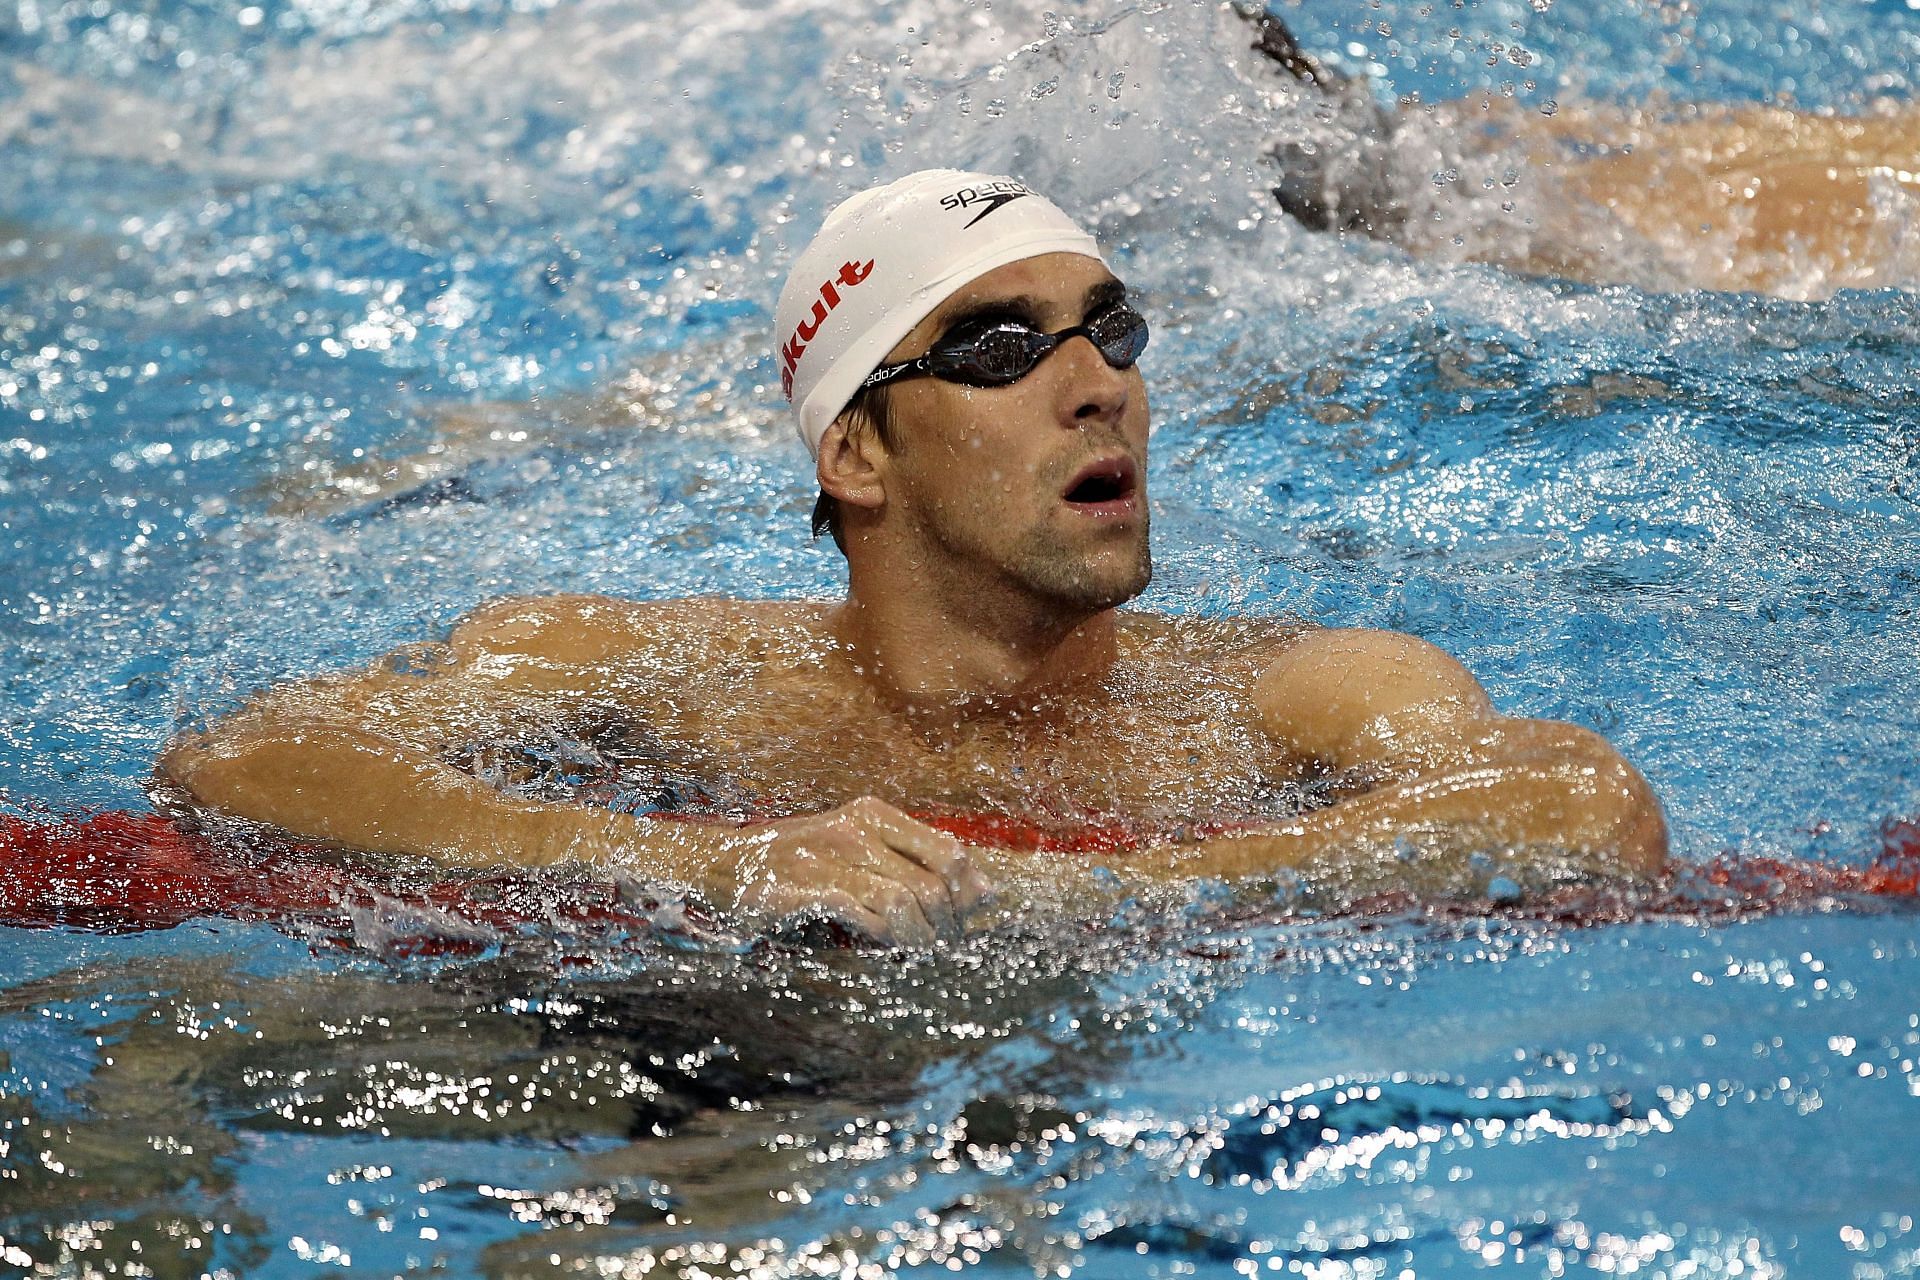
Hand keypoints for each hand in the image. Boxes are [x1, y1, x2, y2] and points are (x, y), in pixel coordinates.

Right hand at [722, 797, 995, 945]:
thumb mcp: (861, 854)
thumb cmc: (798, 865)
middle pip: (932, 883)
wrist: (717, 866)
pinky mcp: (799, 889)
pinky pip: (862, 911)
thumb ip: (919, 866)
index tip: (958, 924)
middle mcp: (853, 829)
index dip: (964, 896)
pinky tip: (875, 944)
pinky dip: (880, 935)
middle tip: (938, 950)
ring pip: (903, 899)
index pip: (949, 852)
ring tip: (911, 953)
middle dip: (945, 925)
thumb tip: (989, 892)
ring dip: (917, 936)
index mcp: (873, 816)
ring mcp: (825, 857)